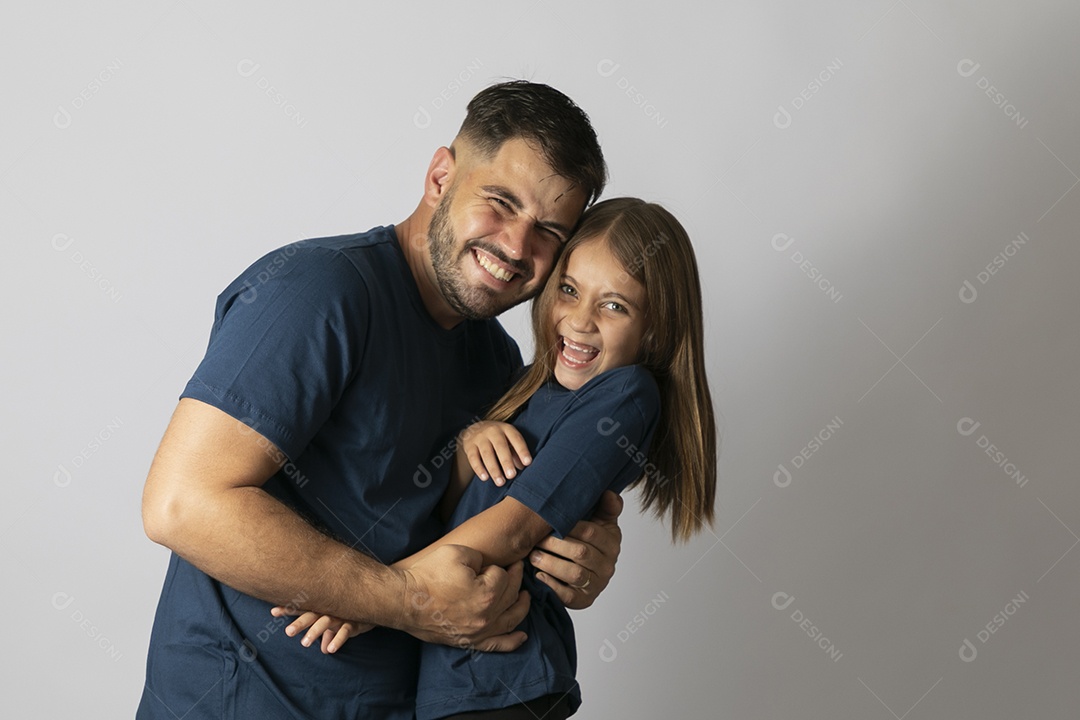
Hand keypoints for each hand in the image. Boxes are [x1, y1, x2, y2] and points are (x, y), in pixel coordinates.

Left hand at [269, 606, 372, 653]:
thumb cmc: (352, 612)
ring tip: (304, 643)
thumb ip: (327, 633)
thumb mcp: (337, 621)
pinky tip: (329, 650)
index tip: (273, 612)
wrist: (376, 602)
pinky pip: (345, 631)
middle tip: (287, 632)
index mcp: (322, 607)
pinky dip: (337, 639)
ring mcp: (342, 615)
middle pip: (311, 614)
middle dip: (299, 622)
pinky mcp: (354, 622)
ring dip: (315, 632)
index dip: (288, 609)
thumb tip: (322, 649)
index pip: (303, 607)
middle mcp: (330, 609)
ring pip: (326, 622)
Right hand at [399, 544, 530, 650]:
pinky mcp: (468, 641)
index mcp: (487, 593)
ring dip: (521, 606)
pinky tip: (522, 636)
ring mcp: (478, 632)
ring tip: (525, 596)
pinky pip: (496, 645)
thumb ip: (480, 557)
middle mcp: (487, 616)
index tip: (485, 564)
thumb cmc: (428, 575)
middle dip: (514, 579)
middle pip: (510, 596)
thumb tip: (486, 567)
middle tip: (515, 568)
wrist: (404, 600)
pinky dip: (512, 641)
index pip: (503, 576)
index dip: (494, 566)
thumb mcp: (457, 552)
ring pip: (510, 620)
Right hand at [459, 421, 531, 485]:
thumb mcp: (508, 441)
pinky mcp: (469, 446)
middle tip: (512, 476)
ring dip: (494, 469)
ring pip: (486, 454)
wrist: (474, 429)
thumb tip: (522, 467)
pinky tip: (485, 478)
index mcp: (506, 428)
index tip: (528, 463)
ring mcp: (480, 437)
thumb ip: (515, 453)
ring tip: (500, 482)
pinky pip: (473, 458)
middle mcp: (493, 430)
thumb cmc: (498, 439)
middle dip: (506, 462)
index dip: (522, 450)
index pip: (516, 438)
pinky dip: (479, 469)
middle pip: (500, 446)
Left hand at [531, 490, 622, 609]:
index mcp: (612, 543)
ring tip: (533, 556)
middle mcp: (607, 566)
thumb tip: (608, 493)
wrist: (589, 574)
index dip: (569, 526)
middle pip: (581, 553)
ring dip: (551, 564)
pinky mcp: (583, 601)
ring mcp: (596, 585)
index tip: (550, 521)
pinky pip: (568, 595)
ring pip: (574, 573)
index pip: (591, 532)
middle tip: (536, 540)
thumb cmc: (590, 543)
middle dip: (555, 544)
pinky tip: (539, 575)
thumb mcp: (601, 522)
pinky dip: (552, 585)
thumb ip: (606, 507)